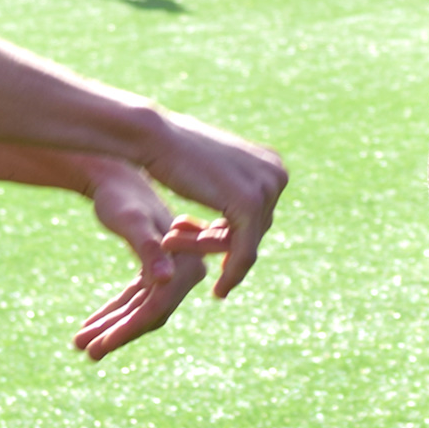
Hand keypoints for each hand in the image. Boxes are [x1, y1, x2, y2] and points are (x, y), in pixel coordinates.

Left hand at [71, 166, 220, 359]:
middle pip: (149, 314)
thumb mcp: (131, 222)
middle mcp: (185, 270)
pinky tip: (88, 327)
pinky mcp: (153, 271)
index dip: (128, 329)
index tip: (99, 345)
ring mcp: (169, 272)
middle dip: (115, 334)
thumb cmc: (120, 195)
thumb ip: (149, 249)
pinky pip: (132, 301)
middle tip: (83, 350)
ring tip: (78, 343)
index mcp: (186, 262)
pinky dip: (111, 315)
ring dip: (109, 328)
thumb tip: (167, 280)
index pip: (157, 307)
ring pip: (138, 311)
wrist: (112, 176)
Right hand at [137, 112, 285, 299]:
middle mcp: (277, 173)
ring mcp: (267, 188)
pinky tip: (218, 291)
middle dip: (215, 243)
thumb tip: (250, 211)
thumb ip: (233, 190)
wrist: (152, 136)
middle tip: (172, 242)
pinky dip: (232, 274)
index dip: (227, 236)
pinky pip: (244, 252)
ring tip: (170, 243)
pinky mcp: (250, 204)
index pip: (258, 217)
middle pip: (254, 230)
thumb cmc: (172, 153)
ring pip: (246, 243)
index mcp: (272, 165)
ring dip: (208, 250)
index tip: (197, 245)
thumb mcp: (212, 174)